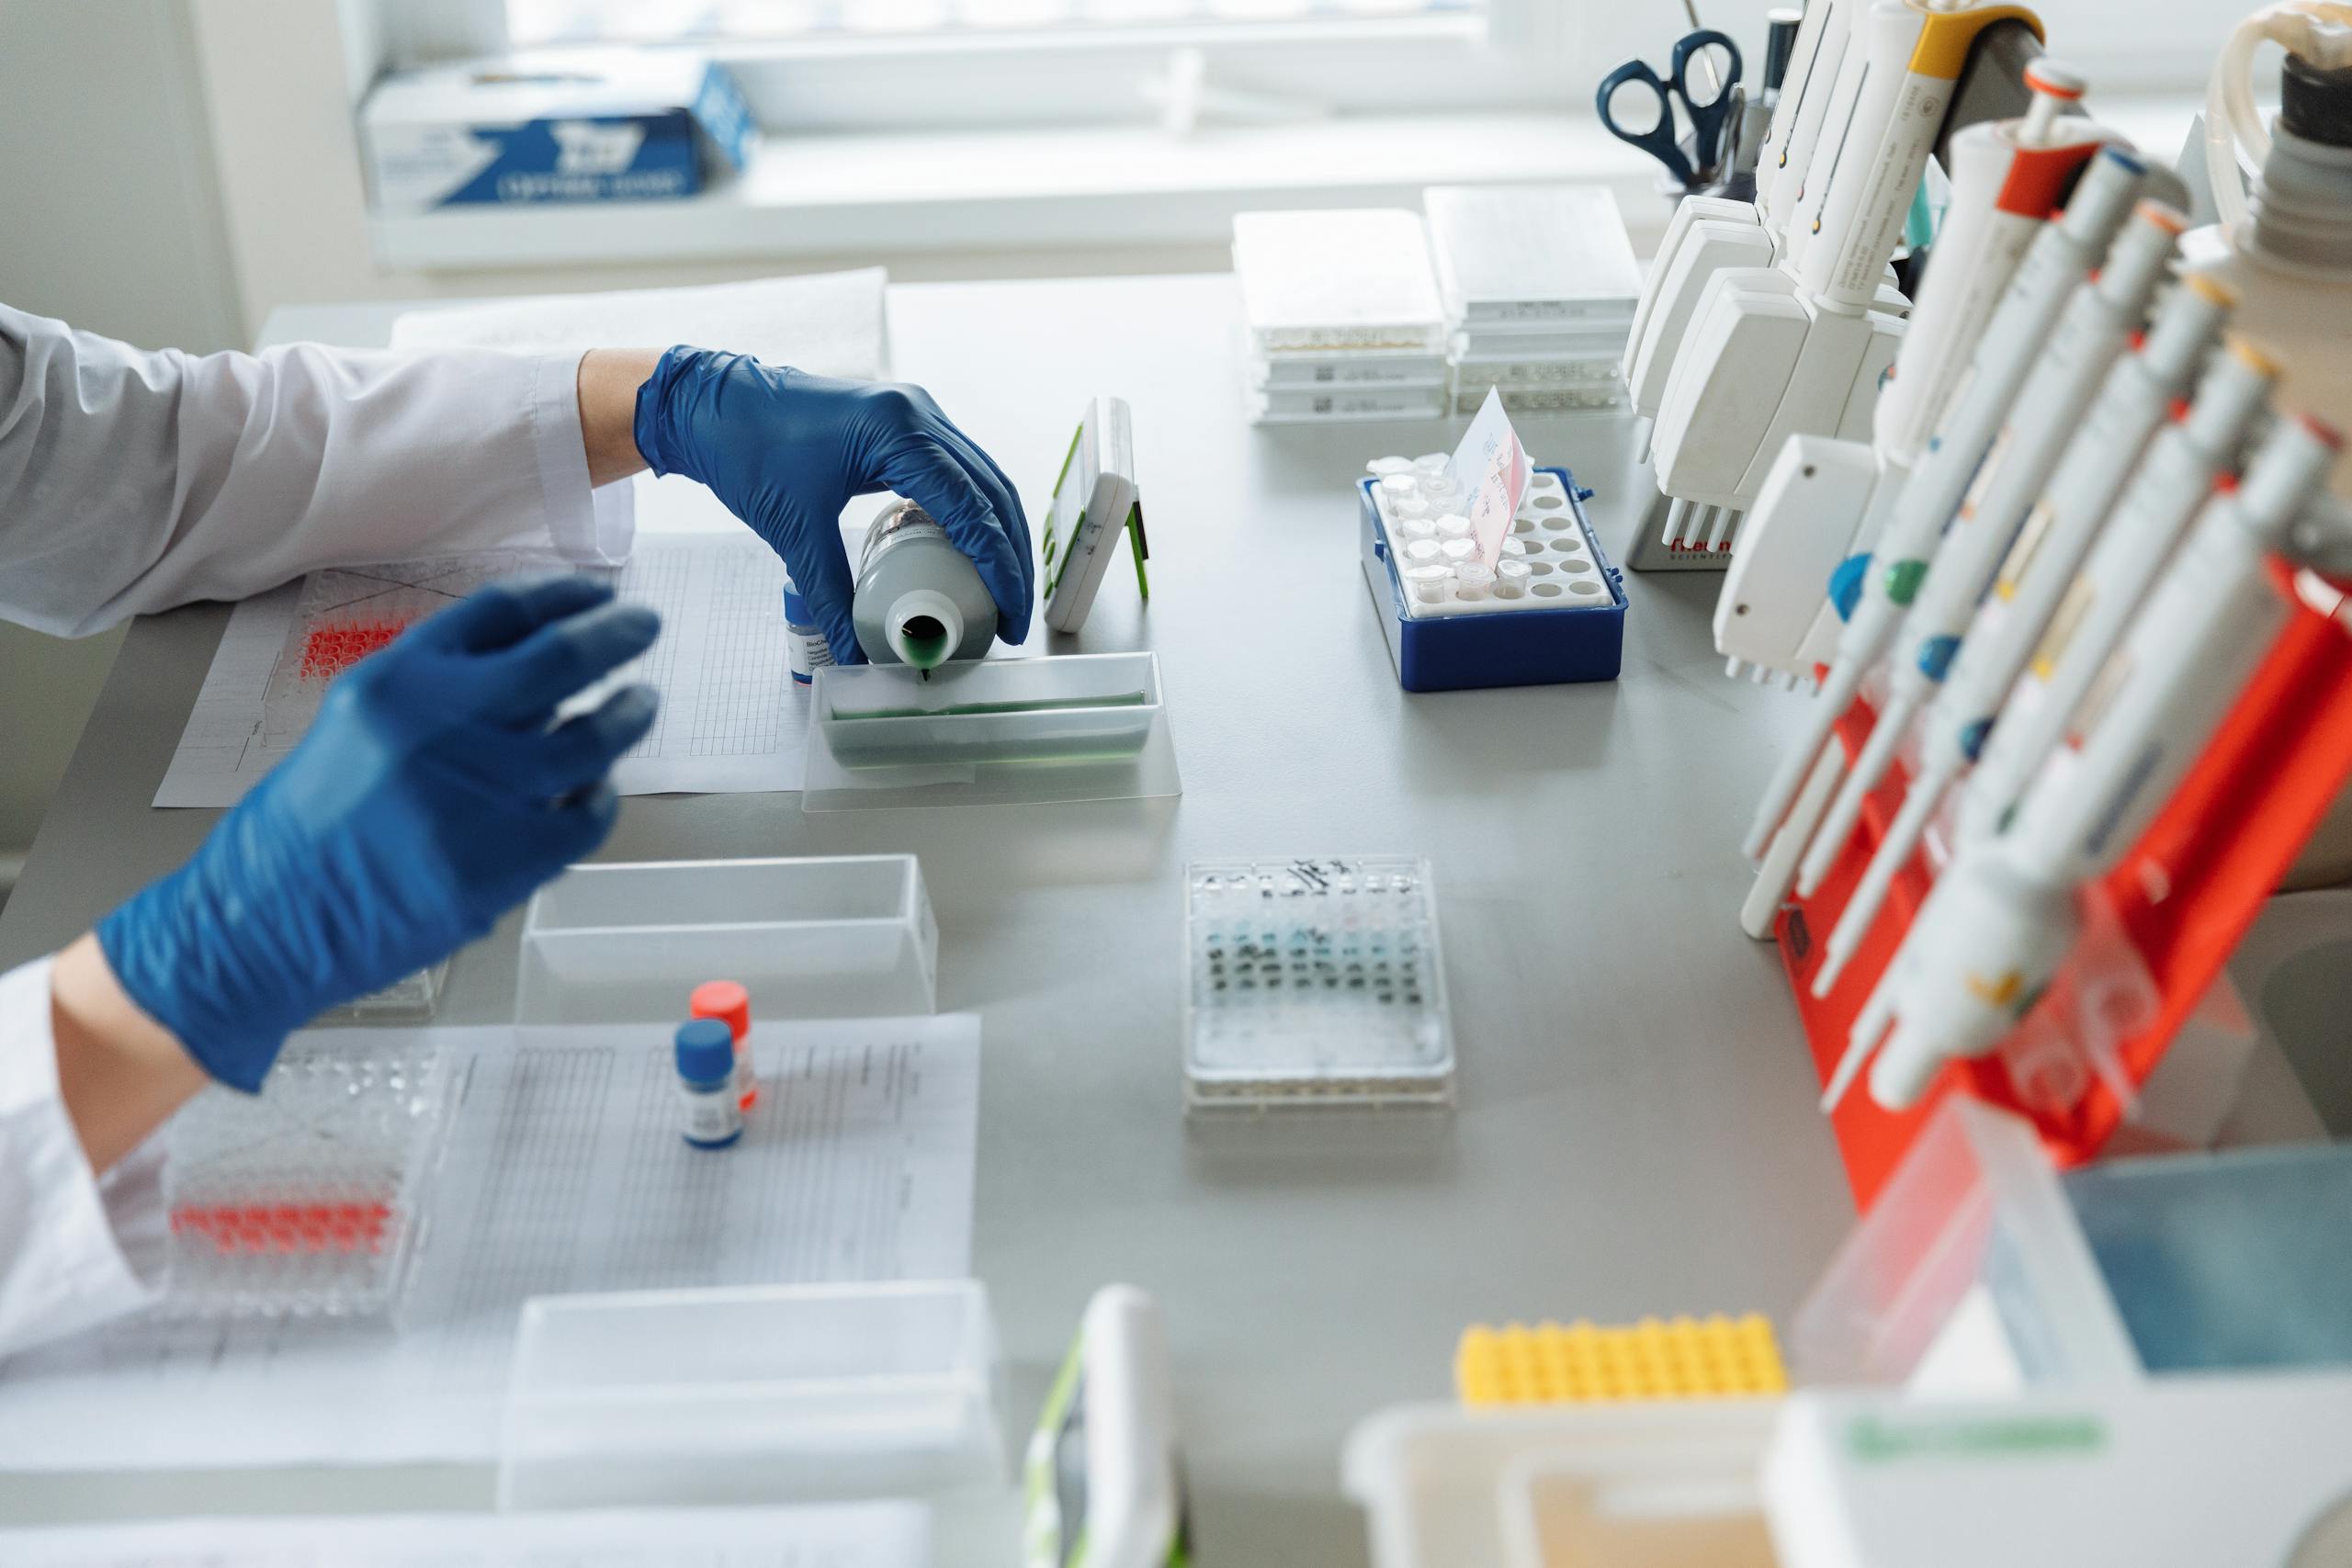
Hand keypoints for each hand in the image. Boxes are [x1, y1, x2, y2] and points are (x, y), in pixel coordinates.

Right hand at [97, 577, 659, 1091]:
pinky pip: (589, 815)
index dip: (562, 595)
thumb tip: (543, 671)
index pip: (502, 611)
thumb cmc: (313, 825)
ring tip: (639, 703)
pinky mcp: (509, 859)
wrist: (273, 919)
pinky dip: (602, 797)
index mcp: (398, 681)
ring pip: (592, 737)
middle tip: (643, 626)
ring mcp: (482, 794)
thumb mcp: (360, 724)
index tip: (597, 594)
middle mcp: (443, 724)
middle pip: (562, 657)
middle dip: (616, 634)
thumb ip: (443, 693)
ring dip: (627, 714)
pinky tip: (596, 791)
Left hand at [631, 348, 1032, 662]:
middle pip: (994, 492)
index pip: (973, 508)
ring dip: (1000, 536)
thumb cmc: (746, 448)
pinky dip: (974, 515)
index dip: (1000, 567)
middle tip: (1013, 616)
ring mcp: (916, 413)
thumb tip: (854, 654)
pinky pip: (958, 471)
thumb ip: (831, 593)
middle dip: (1012, 558)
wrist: (712, 405)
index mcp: (897, 429)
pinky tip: (970, 555)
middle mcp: (919, 413)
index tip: (1009, 616)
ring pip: (984, 480)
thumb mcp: (794, 529)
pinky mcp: (905, 423)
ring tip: (1003, 592)